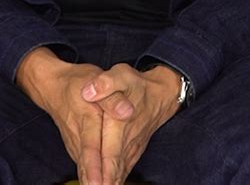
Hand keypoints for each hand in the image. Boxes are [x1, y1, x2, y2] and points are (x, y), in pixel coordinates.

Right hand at [15, 48, 135, 184]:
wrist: (53, 86)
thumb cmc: (77, 82)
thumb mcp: (95, 79)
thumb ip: (112, 98)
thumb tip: (128, 112)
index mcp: (86, 121)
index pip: (92, 149)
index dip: (96, 169)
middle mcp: (78, 138)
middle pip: (88, 168)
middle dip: (96, 183)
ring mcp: (75, 145)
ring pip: (85, 171)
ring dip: (95, 183)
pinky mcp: (76, 149)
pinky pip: (85, 168)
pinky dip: (93, 179)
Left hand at [80, 63, 180, 184]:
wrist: (160, 95)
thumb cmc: (138, 84)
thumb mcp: (121, 75)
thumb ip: (105, 83)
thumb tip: (88, 92)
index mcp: (120, 124)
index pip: (109, 153)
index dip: (99, 170)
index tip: (92, 184)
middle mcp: (126, 141)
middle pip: (112, 170)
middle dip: (101, 183)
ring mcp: (131, 149)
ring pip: (118, 173)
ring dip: (108, 183)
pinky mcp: (133, 152)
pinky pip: (123, 171)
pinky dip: (115, 180)